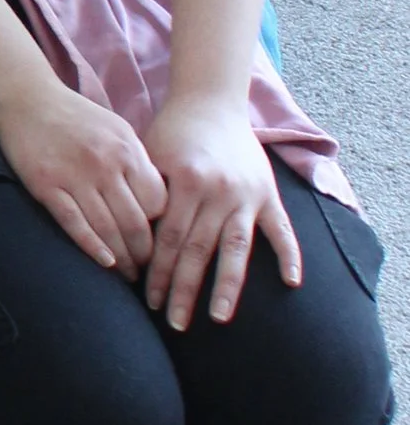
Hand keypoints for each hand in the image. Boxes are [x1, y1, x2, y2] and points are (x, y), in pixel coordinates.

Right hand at [0, 76, 166, 272]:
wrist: (27, 98)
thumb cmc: (76, 117)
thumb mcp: (117, 129)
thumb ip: (137, 162)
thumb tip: (159, 203)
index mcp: (127, 149)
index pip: (158, 202)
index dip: (161, 227)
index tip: (160, 242)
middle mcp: (105, 163)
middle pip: (135, 221)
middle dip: (145, 253)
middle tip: (147, 269)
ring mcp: (74, 176)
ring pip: (107, 229)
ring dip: (123, 258)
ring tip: (129, 274)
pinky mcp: (46, 186)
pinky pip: (75, 224)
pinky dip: (93, 247)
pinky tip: (106, 262)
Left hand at [142, 94, 300, 331]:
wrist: (211, 101)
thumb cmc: (172, 132)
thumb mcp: (150, 155)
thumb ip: (146, 196)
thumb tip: (131, 246)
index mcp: (187, 181)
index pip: (170, 239)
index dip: (158, 272)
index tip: (148, 301)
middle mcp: (219, 191)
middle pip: (199, 250)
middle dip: (185, 289)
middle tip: (174, 322)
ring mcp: (247, 194)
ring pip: (237, 249)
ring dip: (228, 286)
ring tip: (219, 317)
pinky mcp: (268, 193)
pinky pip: (282, 229)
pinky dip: (290, 255)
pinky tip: (292, 283)